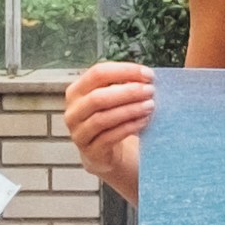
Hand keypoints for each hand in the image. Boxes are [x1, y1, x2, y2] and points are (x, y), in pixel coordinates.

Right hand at [65, 60, 155, 205]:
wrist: (104, 153)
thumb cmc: (111, 119)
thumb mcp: (112, 98)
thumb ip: (123, 85)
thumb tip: (146, 77)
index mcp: (76, 91)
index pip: (97, 73)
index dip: (124, 71)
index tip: (148, 74)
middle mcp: (73, 111)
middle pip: (98, 97)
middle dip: (128, 92)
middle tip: (150, 90)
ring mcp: (79, 133)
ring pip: (103, 118)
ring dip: (129, 110)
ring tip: (150, 105)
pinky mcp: (90, 151)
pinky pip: (110, 137)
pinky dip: (129, 127)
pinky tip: (144, 121)